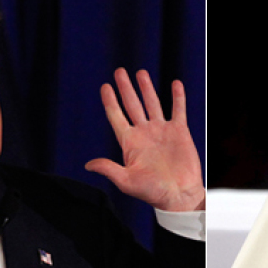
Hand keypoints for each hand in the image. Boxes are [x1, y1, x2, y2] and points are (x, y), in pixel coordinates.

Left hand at [85, 68, 204, 212]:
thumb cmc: (152, 192)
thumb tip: (88, 165)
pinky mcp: (179, 132)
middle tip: (119, 72)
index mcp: (130, 142)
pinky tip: (175, 83)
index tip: (105, 87)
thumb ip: (109, 168)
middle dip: (125, 88)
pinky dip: (177, 97)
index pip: (117, 116)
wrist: (179, 196)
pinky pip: (178, 110)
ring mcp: (162, 131)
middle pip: (132, 105)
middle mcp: (144, 133)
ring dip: (147, 88)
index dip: (110, 101)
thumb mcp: (126, 181)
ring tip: (140, 73)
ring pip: (152, 104)